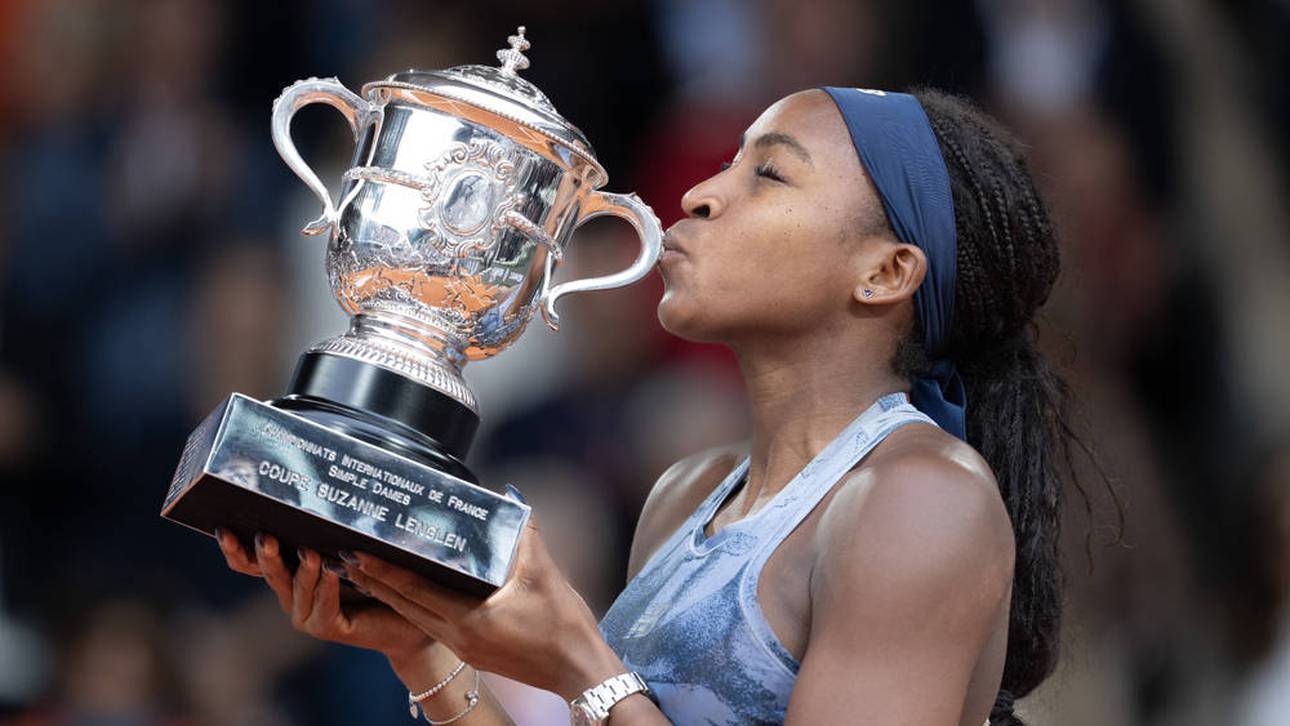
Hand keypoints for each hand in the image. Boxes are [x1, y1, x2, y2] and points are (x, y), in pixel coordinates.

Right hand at [215, 529, 434, 665]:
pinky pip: (323, 606)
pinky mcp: (328, 627)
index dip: (234, 548)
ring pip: (295, 589)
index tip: (223, 527)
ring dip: (302, 570)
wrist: (407, 613)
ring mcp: (306, 614)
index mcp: (288, 572)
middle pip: (267, 574)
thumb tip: (312, 487)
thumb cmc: (374, 571)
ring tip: (310, 552)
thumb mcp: (345, 543)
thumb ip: (327, 527)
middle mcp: (291, 594)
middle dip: (264, 555)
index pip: (251, 561)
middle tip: (266, 536)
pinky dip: (327, 588)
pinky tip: (333, 571)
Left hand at [340, 515, 625, 700]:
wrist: (578, 671)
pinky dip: (413, 606)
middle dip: (375, 580)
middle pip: (405, 605)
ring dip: (391, 595)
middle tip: (348, 556)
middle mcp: (458, 636)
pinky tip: (409, 594)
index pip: (415, 589)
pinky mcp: (472, 652)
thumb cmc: (564, 626)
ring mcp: (463, 647)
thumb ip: (525, 533)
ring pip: (415, 616)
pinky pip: (431, 625)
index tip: (359, 551)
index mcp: (468, 618)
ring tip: (366, 573)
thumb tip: (510, 498)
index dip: (384, 570)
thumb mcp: (545, 575)